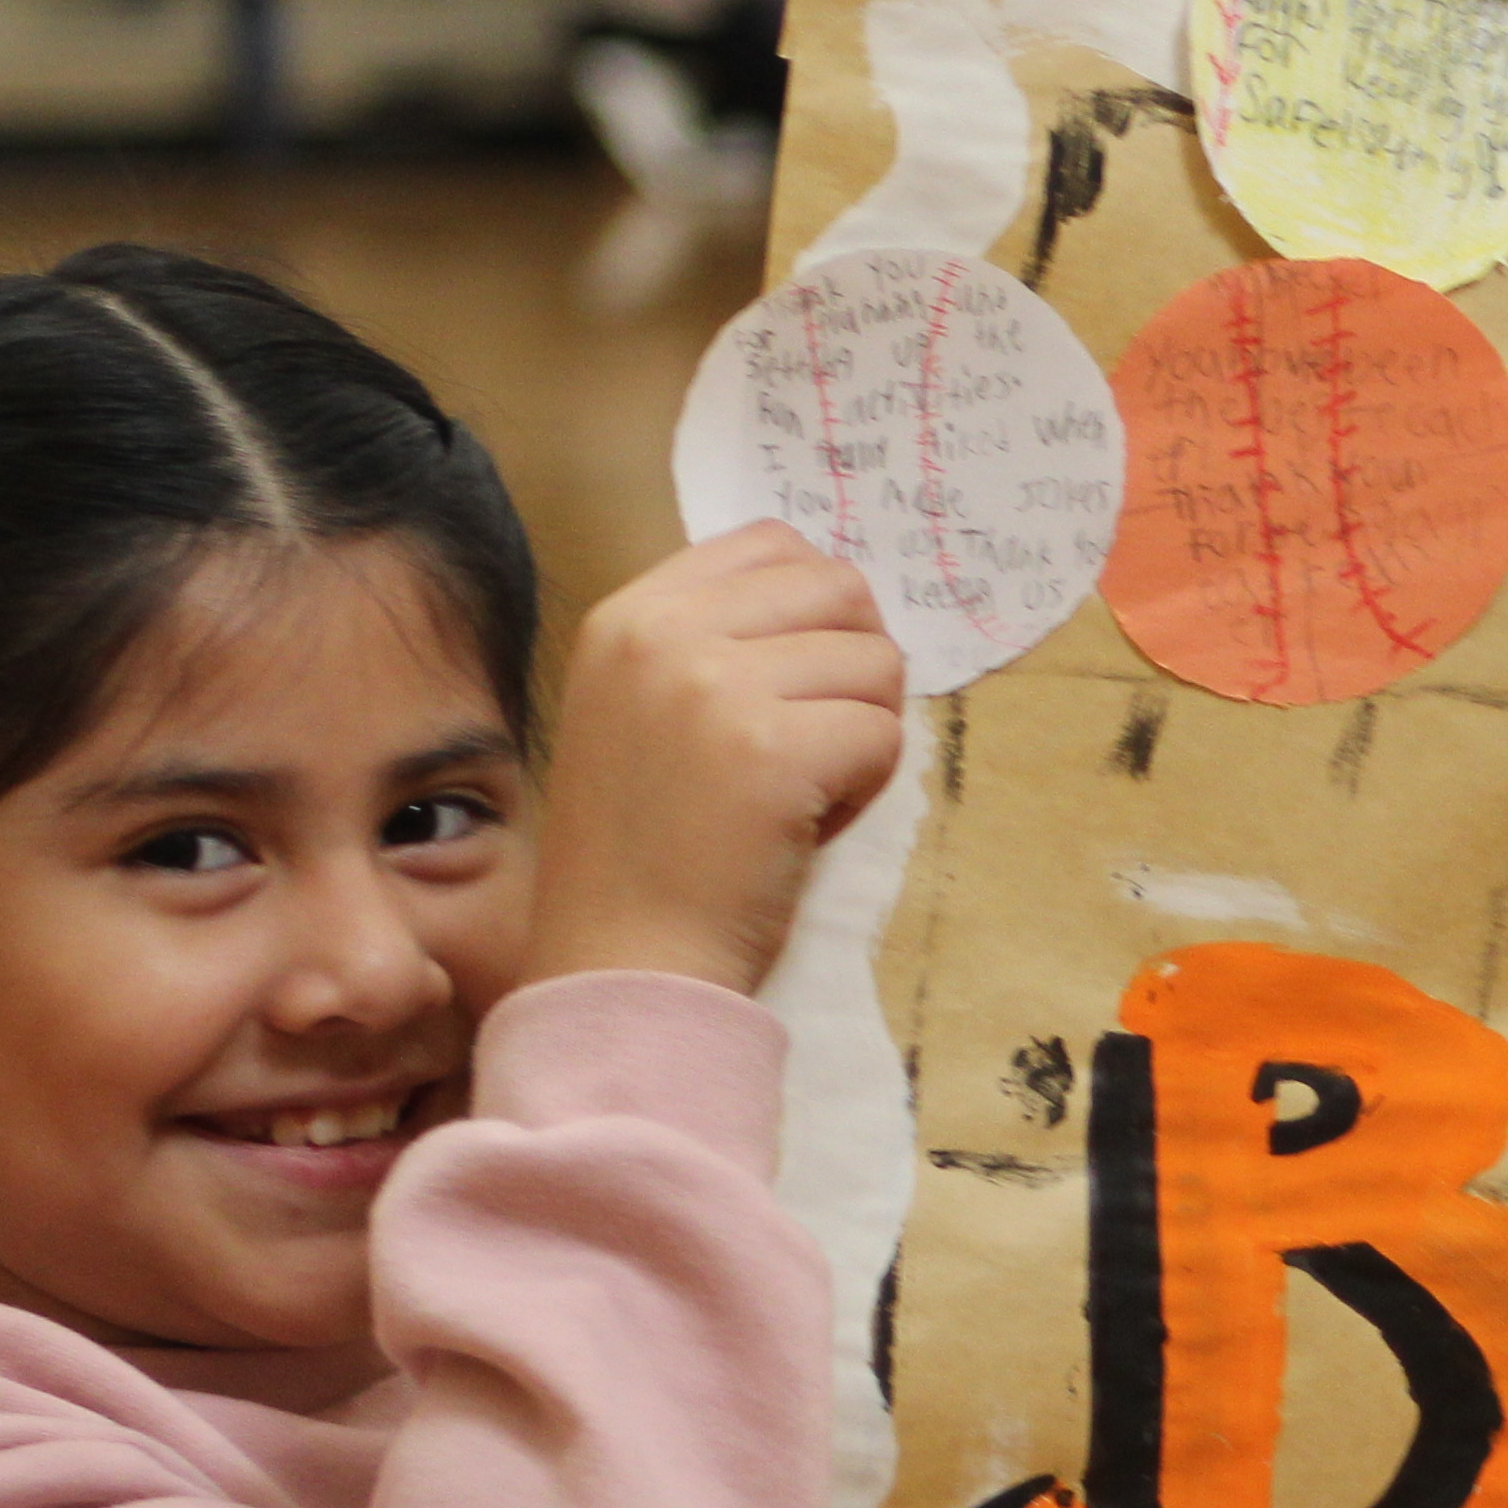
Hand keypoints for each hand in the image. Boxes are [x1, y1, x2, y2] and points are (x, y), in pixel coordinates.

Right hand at [525, 522, 905, 995]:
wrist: (621, 964)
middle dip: (853, 670)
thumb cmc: (646, 853)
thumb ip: (715, 643)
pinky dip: (867, 787)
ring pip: (877, 662)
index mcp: (629, 616)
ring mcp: (715, 684)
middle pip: (841, 590)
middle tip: (807, 746)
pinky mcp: (772, 747)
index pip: (772, 543)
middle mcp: (664, 634)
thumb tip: (839, 601)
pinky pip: (886, 733)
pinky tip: (801, 828)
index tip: (788, 686)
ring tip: (793, 795)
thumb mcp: (643, 712)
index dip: (815, 614)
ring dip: (862, 733)